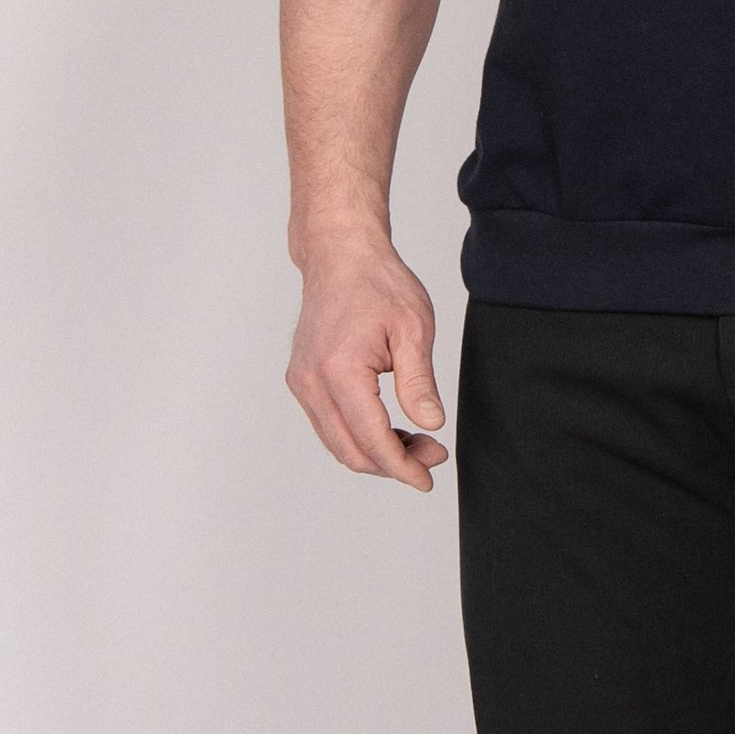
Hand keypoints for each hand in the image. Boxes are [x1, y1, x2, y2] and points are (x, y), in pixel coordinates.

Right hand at [285, 237, 447, 489]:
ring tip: (417, 442)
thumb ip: (420, 382)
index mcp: (338, 370)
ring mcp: (301, 382)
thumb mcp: (413, 329)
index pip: (371, 438)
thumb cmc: (377, 283)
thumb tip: (431, 425)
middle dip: (393, 464)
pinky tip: (391, 429)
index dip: (402, 466)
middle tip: (433, 455)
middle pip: (351, 451)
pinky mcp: (302, 380)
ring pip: (338, 443)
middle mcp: (311, 382)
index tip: (427, 478)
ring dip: (377, 453)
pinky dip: (360, 437)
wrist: (340, 255)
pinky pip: (330, 425)